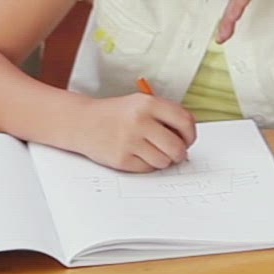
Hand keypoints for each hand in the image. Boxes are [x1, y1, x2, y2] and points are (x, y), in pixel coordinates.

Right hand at [72, 93, 197, 171]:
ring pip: (164, 161)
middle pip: (177, 147)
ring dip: (162, 160)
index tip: (188, 140)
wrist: (82, 122)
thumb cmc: (116, 114)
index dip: (191, 135)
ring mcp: (129, 141)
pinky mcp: (121, 159)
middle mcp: (139, 121)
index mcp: (148, 103)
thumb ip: (165, 116)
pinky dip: (146, 165)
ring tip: (151, 151)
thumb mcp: (141, 104)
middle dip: (179, 154)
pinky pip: (147, 169)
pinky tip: (137, 155)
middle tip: (175, 153)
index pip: (185, 122)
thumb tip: (188, 139)